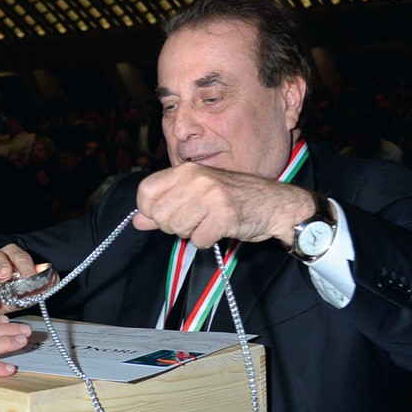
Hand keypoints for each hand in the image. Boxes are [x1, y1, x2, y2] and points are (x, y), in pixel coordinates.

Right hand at [0, 244, 54, 313]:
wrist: (2, 303)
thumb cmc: (17, 291)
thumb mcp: (34, 288)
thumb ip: (46, 282)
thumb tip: (52, 278)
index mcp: (13, 257)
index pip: (18, 255)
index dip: (24, 265)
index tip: (30, 276)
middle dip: (0, 265)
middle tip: (5, 275)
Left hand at [132, 162, 316, 247]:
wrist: (275, 203)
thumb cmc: (232, 198)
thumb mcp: (196, 195)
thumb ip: (164, 206)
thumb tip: (136, 221)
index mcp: (185, 171)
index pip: (145, 191)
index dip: (148, 210)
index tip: (162, 215)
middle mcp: (197, 180)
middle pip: (159, 215)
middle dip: (172, 226)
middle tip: (192, 221)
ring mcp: (211, 197)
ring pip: (177, 229)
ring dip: (191, 233)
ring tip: (208, 222)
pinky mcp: (225, 216)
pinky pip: (198, 240)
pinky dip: (207, 240)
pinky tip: (220, 228)